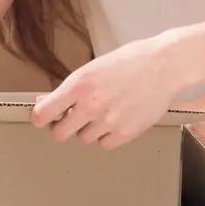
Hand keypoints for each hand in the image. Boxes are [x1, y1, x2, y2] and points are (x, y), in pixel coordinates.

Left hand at [29, 34, 184, 148]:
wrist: (164, 66)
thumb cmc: (130, 61)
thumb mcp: (94, 68)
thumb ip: (70, 88)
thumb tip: (45, 101)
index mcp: (79, 84)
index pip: (45, 112)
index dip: (39, 118)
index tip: (40, 119)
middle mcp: (90, 105)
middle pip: (60, 134)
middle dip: (63, 127)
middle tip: (72, 119)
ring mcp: (108, 121)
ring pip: (84, 138)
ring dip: (88, 129)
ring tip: (104, 112)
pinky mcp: (125, 133)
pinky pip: (105, 144)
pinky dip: (107, 137)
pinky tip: (117, 120)